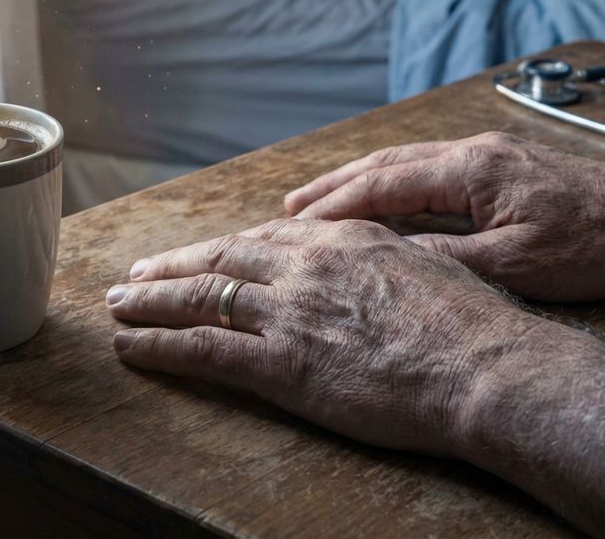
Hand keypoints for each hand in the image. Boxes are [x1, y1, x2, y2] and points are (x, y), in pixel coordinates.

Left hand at [108, 218, 540, 455]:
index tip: (201, 255)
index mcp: (342, 239)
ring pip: (201, 297)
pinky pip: (202, 350)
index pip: (263, 238)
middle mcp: (306, 265)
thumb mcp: (426, 268)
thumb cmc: (471, 325)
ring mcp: (289, 312)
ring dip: (151, 301)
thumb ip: (381, 261)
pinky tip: (132, 345)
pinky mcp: (282, 362)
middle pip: (221, 257)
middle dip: (173, 266)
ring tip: (118, 304)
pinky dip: (160, 345)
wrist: (485, 366)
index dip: (223, 248)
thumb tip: (368, 268)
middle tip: (137, 274)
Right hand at [284, 132, 604, 300]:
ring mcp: (484, 152)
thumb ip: (446, 258)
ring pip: (403, 161)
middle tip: (287, 206)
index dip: (336, 207)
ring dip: (357, 179)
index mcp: (472, 169)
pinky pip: (427, 167)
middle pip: (384, 162)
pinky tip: (377, 197)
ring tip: (316, 199)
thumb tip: (387, 258)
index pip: (385, 185)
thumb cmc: (592, 245)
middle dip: (332, 185)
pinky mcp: (497, 163)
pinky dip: (390, 181)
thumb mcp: (515, 265)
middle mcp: (471, 150)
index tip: (297, 228)